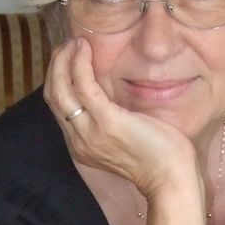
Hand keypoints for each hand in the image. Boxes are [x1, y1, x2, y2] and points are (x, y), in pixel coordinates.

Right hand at [44, 37, 199, 196]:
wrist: (171, 181)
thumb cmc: (159, 159)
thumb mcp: (125, 140)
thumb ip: (110, 122)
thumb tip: (110, 95)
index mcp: (82, 146)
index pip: (59, 107)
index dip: (59, 78)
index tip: (68, 58)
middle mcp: (79, 141)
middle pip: (53, 96)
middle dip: (56, 65)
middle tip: (68, 44)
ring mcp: (90, 132)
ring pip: (60, 89)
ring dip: (64, 60)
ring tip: (76, 43)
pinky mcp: (107, 122)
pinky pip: (83, 85)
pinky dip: (79, 63)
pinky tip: (85, 48)